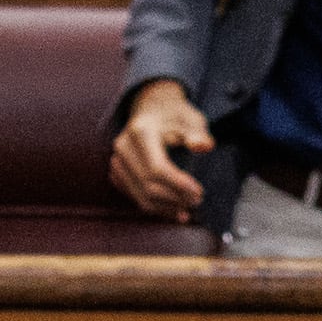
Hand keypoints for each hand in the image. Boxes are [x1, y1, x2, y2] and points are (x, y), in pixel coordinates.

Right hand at [110, 80, 213, 215]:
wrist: (152, 110)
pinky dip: (156, 208)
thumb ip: (198, 134)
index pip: (157, 168)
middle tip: (197, 202)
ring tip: (187, 210)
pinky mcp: (117, 173)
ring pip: (141, 196)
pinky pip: (135, 197)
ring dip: (166, 208)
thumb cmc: (175, 116)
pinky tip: (174, 210)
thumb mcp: (191, 119)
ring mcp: (117, 161)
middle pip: (148, 185)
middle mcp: (124, 147)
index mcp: (141, 131)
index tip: (199, 192)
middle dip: (175, 198)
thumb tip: (204, 146)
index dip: (178, 185)